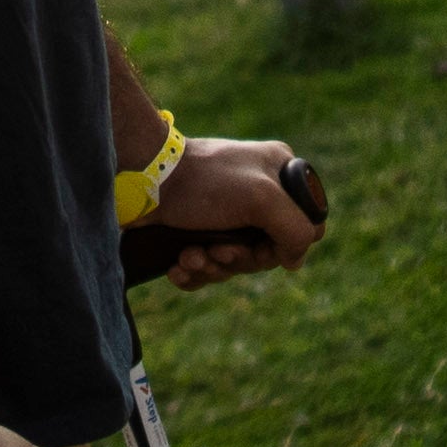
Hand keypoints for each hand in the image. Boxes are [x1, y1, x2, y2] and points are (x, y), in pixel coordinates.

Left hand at [143, 134, 327, 284]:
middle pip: (267, 251)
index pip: (305, 224)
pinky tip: (177, 265)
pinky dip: (193, 272)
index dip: (285, 245)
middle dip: (239, 259)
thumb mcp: (261, 199)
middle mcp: (256, 193)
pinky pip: (207, 266)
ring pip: (234, 263)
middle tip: (218, 251)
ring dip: (212, 267)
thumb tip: (294, 260)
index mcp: (279, 174)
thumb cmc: (202, 183)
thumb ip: (295, 229)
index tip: (260, 246)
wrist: (141, 182)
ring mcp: (226, 214)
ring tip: (189, 256)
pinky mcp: (197, 230)